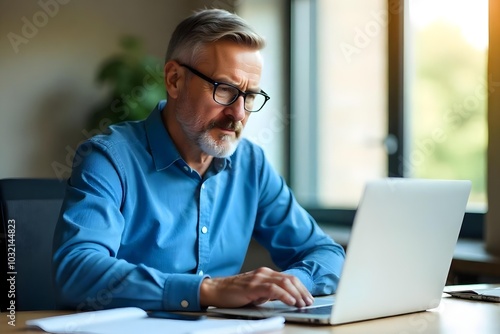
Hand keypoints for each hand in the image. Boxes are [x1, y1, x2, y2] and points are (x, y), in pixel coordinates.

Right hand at [199, 267, 313, 307]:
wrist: (215, 290)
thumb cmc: (233, 293)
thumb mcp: (256, 292)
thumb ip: (268, 293)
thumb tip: (283, 299)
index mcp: (266, 273)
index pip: (289, 278)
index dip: (301, 288)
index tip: (308, 297)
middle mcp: (264, 273)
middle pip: (290, 279)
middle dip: (302, 291)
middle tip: (309, 301)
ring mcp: (259, 278)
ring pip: (284, 282)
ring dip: (296, 294)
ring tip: (302, 303)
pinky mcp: (253, 286)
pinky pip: (273, 289)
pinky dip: (285, 295)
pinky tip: (291, 301)